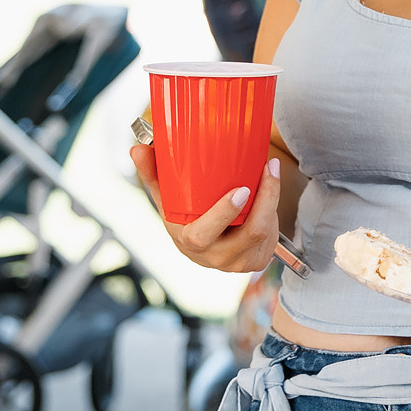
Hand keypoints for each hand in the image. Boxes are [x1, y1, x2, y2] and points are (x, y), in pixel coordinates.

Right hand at [134, 143, 281, 273]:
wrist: (208, 248)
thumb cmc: (185, 218)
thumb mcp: (168, 199)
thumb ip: (153, 174)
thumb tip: (136, 149)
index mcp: (188, 240)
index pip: (203, 235)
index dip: (223, 214)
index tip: (241, 190)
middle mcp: (214, 257)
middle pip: (245, 236)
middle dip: (262, 204)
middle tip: (266, 171)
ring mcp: (237, 262)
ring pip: (263, 233)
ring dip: (272, 199)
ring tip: (270, 169)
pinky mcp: (256, 259)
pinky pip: (271, 236)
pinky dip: (273, 208)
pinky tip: (271, 188)